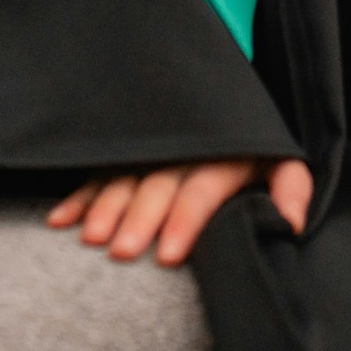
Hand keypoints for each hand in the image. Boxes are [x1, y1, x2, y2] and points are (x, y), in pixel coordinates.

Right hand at [46, 157, 312, 265]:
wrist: (223, 95)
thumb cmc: (251, 146)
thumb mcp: (279, 157)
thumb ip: (292, 187)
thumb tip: (291, 223)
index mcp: (220, 155)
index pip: (201, 190)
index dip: (185, 221)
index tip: (168, 255)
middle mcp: (180, 152)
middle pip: (157, 186)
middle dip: (138, 218)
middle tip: (121, 251)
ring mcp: (148, 150)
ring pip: (123, 178)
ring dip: (104, 207)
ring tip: (90, 238)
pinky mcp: (125, 153)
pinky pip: (98, 173)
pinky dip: (78, 197)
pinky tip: (59, 222)